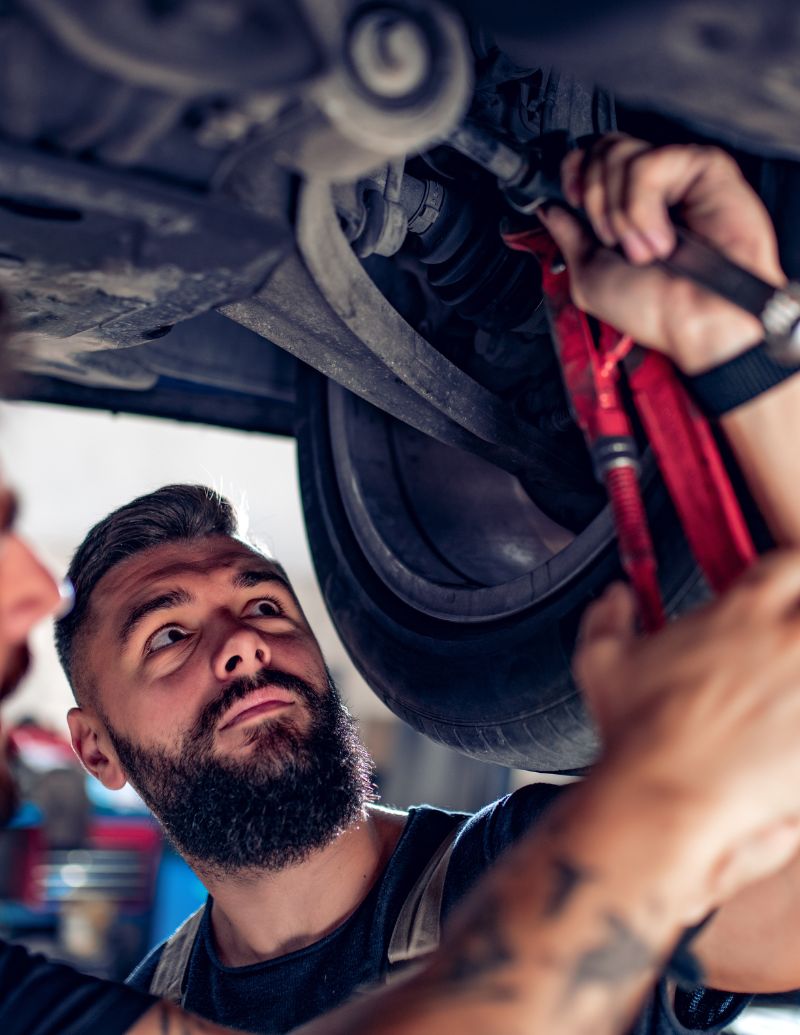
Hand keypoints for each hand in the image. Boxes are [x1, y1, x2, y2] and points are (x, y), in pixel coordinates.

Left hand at [538, 135, 785, 372]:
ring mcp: (677, 175)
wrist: (698, 321)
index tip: (571, 199)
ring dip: (619, 213)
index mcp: (625, 209)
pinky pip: (650, 163)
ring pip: (620, 153)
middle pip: (603, 148)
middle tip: (612, 241)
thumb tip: (548, 209)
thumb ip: (568, 237)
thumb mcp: (591, 277)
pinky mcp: (704, 167)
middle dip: (594, 197)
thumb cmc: (656, 309)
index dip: (574, 171)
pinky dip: (643, 208)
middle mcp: (651, 189)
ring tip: (644, 250)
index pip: (593, 159)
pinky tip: (662, 239)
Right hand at [574, 552, 799, 908]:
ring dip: (797, 661)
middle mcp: (787, 642)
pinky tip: (784, 724)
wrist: (664, 796)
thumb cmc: (638, 734)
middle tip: (782, 632)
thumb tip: (615, 599)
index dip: (782, 574)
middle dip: (799, 608)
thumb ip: (607, 617)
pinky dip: (799, 711)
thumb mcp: (602, 661)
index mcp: (741, 613)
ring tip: (781, 684)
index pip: (787, 563)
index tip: (772, 589)